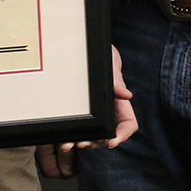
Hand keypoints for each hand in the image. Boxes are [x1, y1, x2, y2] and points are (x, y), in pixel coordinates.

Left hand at [35, 46, 137, 177]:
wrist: (84, 46)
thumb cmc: (102, 55)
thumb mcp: (110, 64)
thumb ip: (117, 80)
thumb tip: (127, 96)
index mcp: (120, 102)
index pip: (128, 124)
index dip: (122, 135)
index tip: (111, 142)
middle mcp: (108, 111)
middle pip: (108, 135)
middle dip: (96, 143)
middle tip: (82, 144)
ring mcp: (94, 113)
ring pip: (93, 136)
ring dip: (82, 143)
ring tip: (68, 144)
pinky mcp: (80, 112)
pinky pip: (79, 129)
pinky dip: (72, 136)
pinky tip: (62, 138)